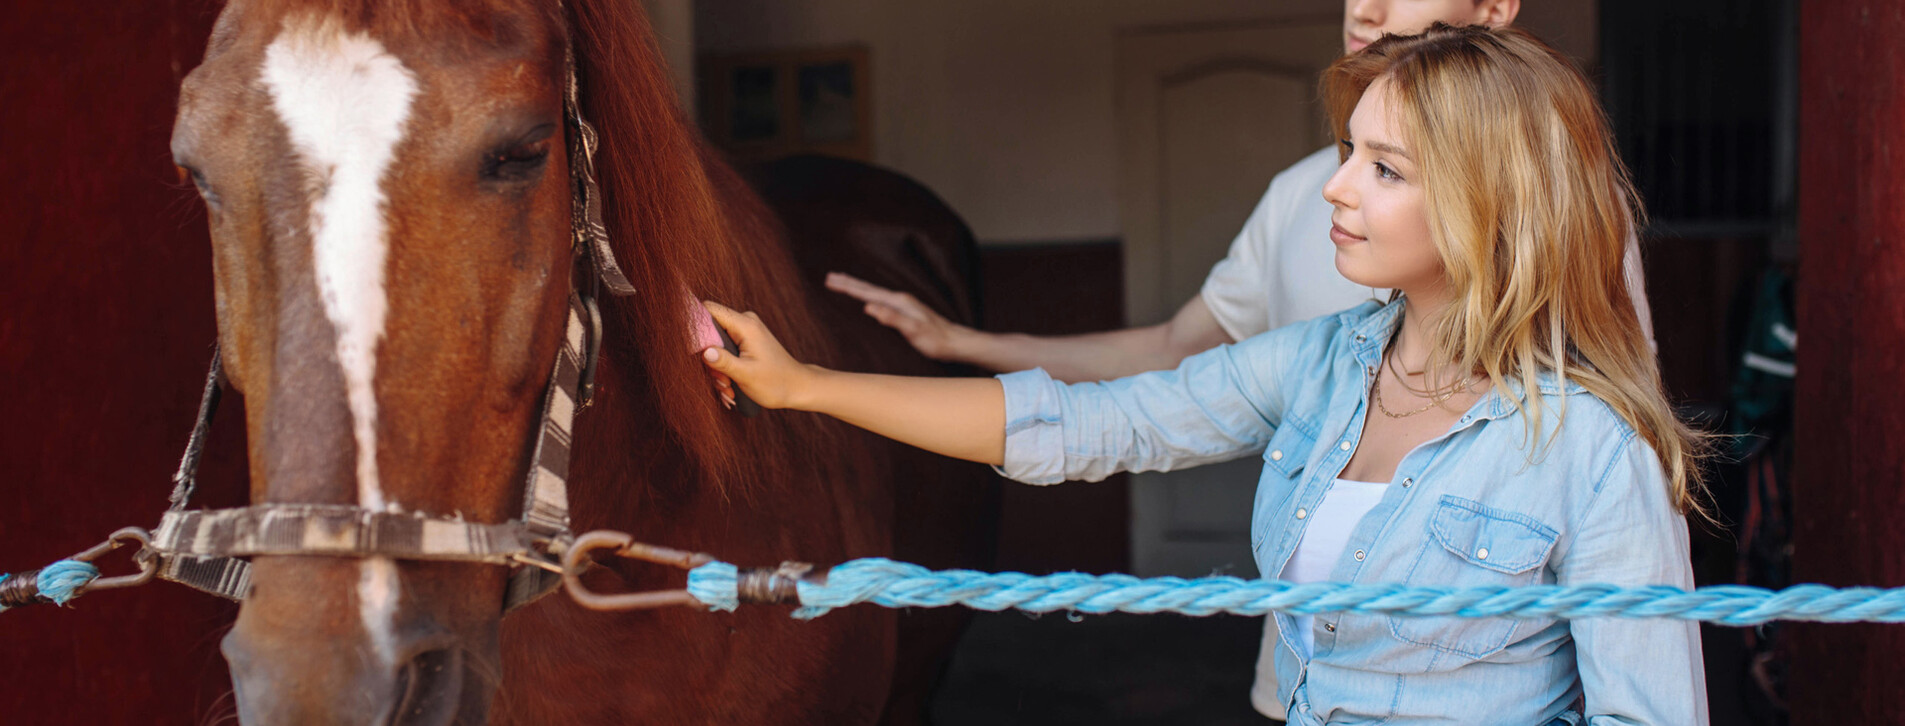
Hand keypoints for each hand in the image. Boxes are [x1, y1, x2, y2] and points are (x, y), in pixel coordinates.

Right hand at [700, 301, 815, 409]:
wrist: (797, 387)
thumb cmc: (775, 382)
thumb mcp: (745, 375)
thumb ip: (723, 361)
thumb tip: (703, 351)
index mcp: (745, 325)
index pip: (708, 309)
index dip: (695, 324)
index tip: (693, 349)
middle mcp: (744, 322)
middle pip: (709, 330)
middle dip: (709, 357)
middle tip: (721, 380)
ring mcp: (745, 331)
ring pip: (715, 344)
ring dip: (717, 368)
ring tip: (729, 387)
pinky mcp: (745, 341)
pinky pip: (724, 350)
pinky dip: (725, 368)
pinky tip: (731, 385)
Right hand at [825, 272, 971, 361]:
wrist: (956, 342)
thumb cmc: (936, 340)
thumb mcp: (913, 330)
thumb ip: (892, 318)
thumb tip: (869, 307)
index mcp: (898, 302)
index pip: (867, 292)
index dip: (848, 287)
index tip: (829, 280)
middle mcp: (900, 299)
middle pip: (869, 288)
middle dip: (849, 283)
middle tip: (829, 277)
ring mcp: (904, 304)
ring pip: (875, 293)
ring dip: (858, 288)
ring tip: (844, 283)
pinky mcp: (906, 312)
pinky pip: (881, 300)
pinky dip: (870, 296)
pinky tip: (869, 299)